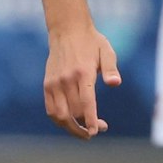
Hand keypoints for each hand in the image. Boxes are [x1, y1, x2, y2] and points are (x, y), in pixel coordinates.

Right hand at [43, 23, 121, 139]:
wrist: (67, 30)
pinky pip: (50, 110)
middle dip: (86, 126)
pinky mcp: (47, 85)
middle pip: (74, 113)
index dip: (91, 120)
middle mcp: (66, 79)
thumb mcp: (107, 51)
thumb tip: (115, 83)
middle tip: (98, 129)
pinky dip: (60, 121)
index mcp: (83, 72)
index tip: (96, 131)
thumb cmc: (91, 42)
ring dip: (72, 128)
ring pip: (60, 115)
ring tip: (84, 131)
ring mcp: (54, 83)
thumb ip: (111, 69)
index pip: (86, 102)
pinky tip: (71, 123)